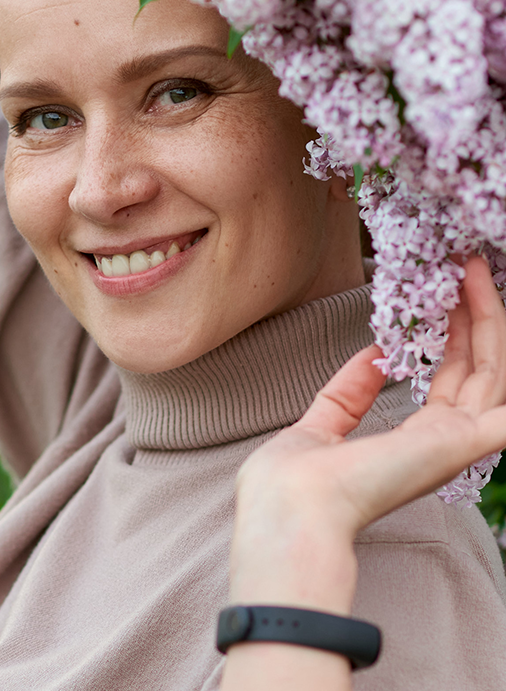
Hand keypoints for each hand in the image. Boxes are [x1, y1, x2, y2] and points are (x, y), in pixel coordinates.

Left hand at [230, 255, 505, 606]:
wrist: (293, 509)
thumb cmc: (295, 484)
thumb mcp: (323, 424)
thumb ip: (349, 393)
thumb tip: (374, 355)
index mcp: (413, 443)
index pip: (450, 380)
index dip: (453, 334)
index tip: (446, 294)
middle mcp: (441, 443)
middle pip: (477, 370)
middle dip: (476, 316)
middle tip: (470, 269)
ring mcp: (455, 443)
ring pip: (493, 372)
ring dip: (488, 320)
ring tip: (477, 274)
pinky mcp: (461, 442)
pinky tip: (502, 321)